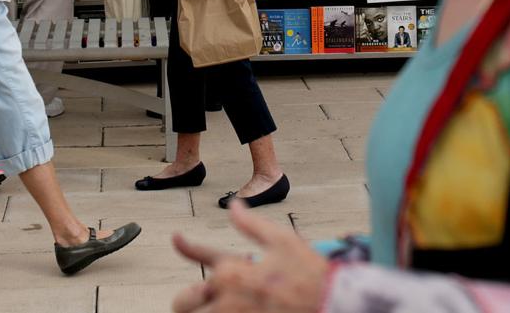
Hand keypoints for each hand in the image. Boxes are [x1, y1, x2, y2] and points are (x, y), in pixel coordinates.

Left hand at [172, 200, 329, 312]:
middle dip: (186, 300)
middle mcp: (227, 299)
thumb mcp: (281, 240)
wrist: (332, 304)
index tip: (176, 238)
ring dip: (200, 312)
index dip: (185, 246)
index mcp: (233, 271)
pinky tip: (229, 311)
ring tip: (213, 306)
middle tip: (199, 298)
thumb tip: (233, 206)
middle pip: (183, 303)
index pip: (199, 256)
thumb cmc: (309, 273)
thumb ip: (251, 225)